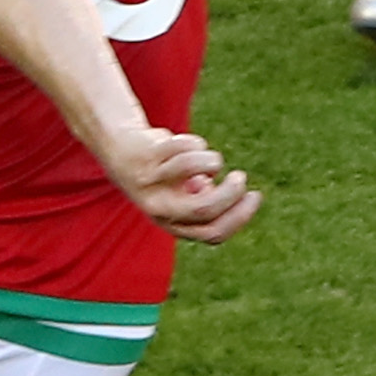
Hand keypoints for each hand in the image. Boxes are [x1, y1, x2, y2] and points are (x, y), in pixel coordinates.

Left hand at [101, 124, 260, 242]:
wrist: (121, 151)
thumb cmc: (164, 175)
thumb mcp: (184, 195)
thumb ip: (205, 202)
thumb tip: (224, 194)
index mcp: (173, 224)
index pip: (213, 232)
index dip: (240, 216)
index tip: (255, 195)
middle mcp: (158, 209)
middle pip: (205, 208)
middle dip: (232, 191)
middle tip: (239, 176)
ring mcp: (150, 184)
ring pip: (196, 170)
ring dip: (211, 160)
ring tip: (207, 158)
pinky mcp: (146, 158)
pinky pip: (185, 147)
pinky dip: (195, 142)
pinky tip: (185, 145)